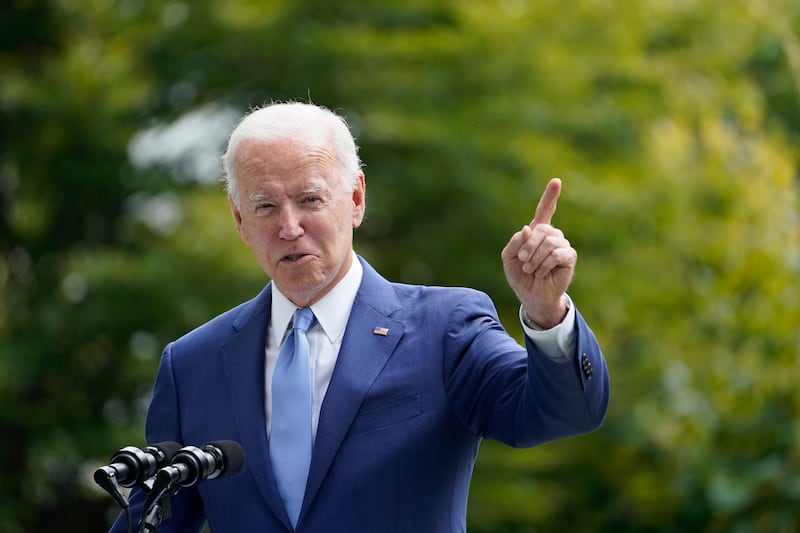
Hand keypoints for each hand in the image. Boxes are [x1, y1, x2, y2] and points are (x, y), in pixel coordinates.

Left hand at [501, 178, 576, 327]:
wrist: (531, 295)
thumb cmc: (520, 276)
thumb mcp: (509, 257)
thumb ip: (515, 242)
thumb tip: (528, 229)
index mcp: (536, 232)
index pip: (545, 210)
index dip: (550, 196)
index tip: (556, 181)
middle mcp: (551, 236)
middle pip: (542, 229)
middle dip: (528, 246)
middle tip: (523, 261)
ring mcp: (562, 245)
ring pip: (549, 242)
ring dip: (535, 258)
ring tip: (531, 269)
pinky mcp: (569, 257)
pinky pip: (557, 254)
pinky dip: (545, 264)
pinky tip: (542, 272)